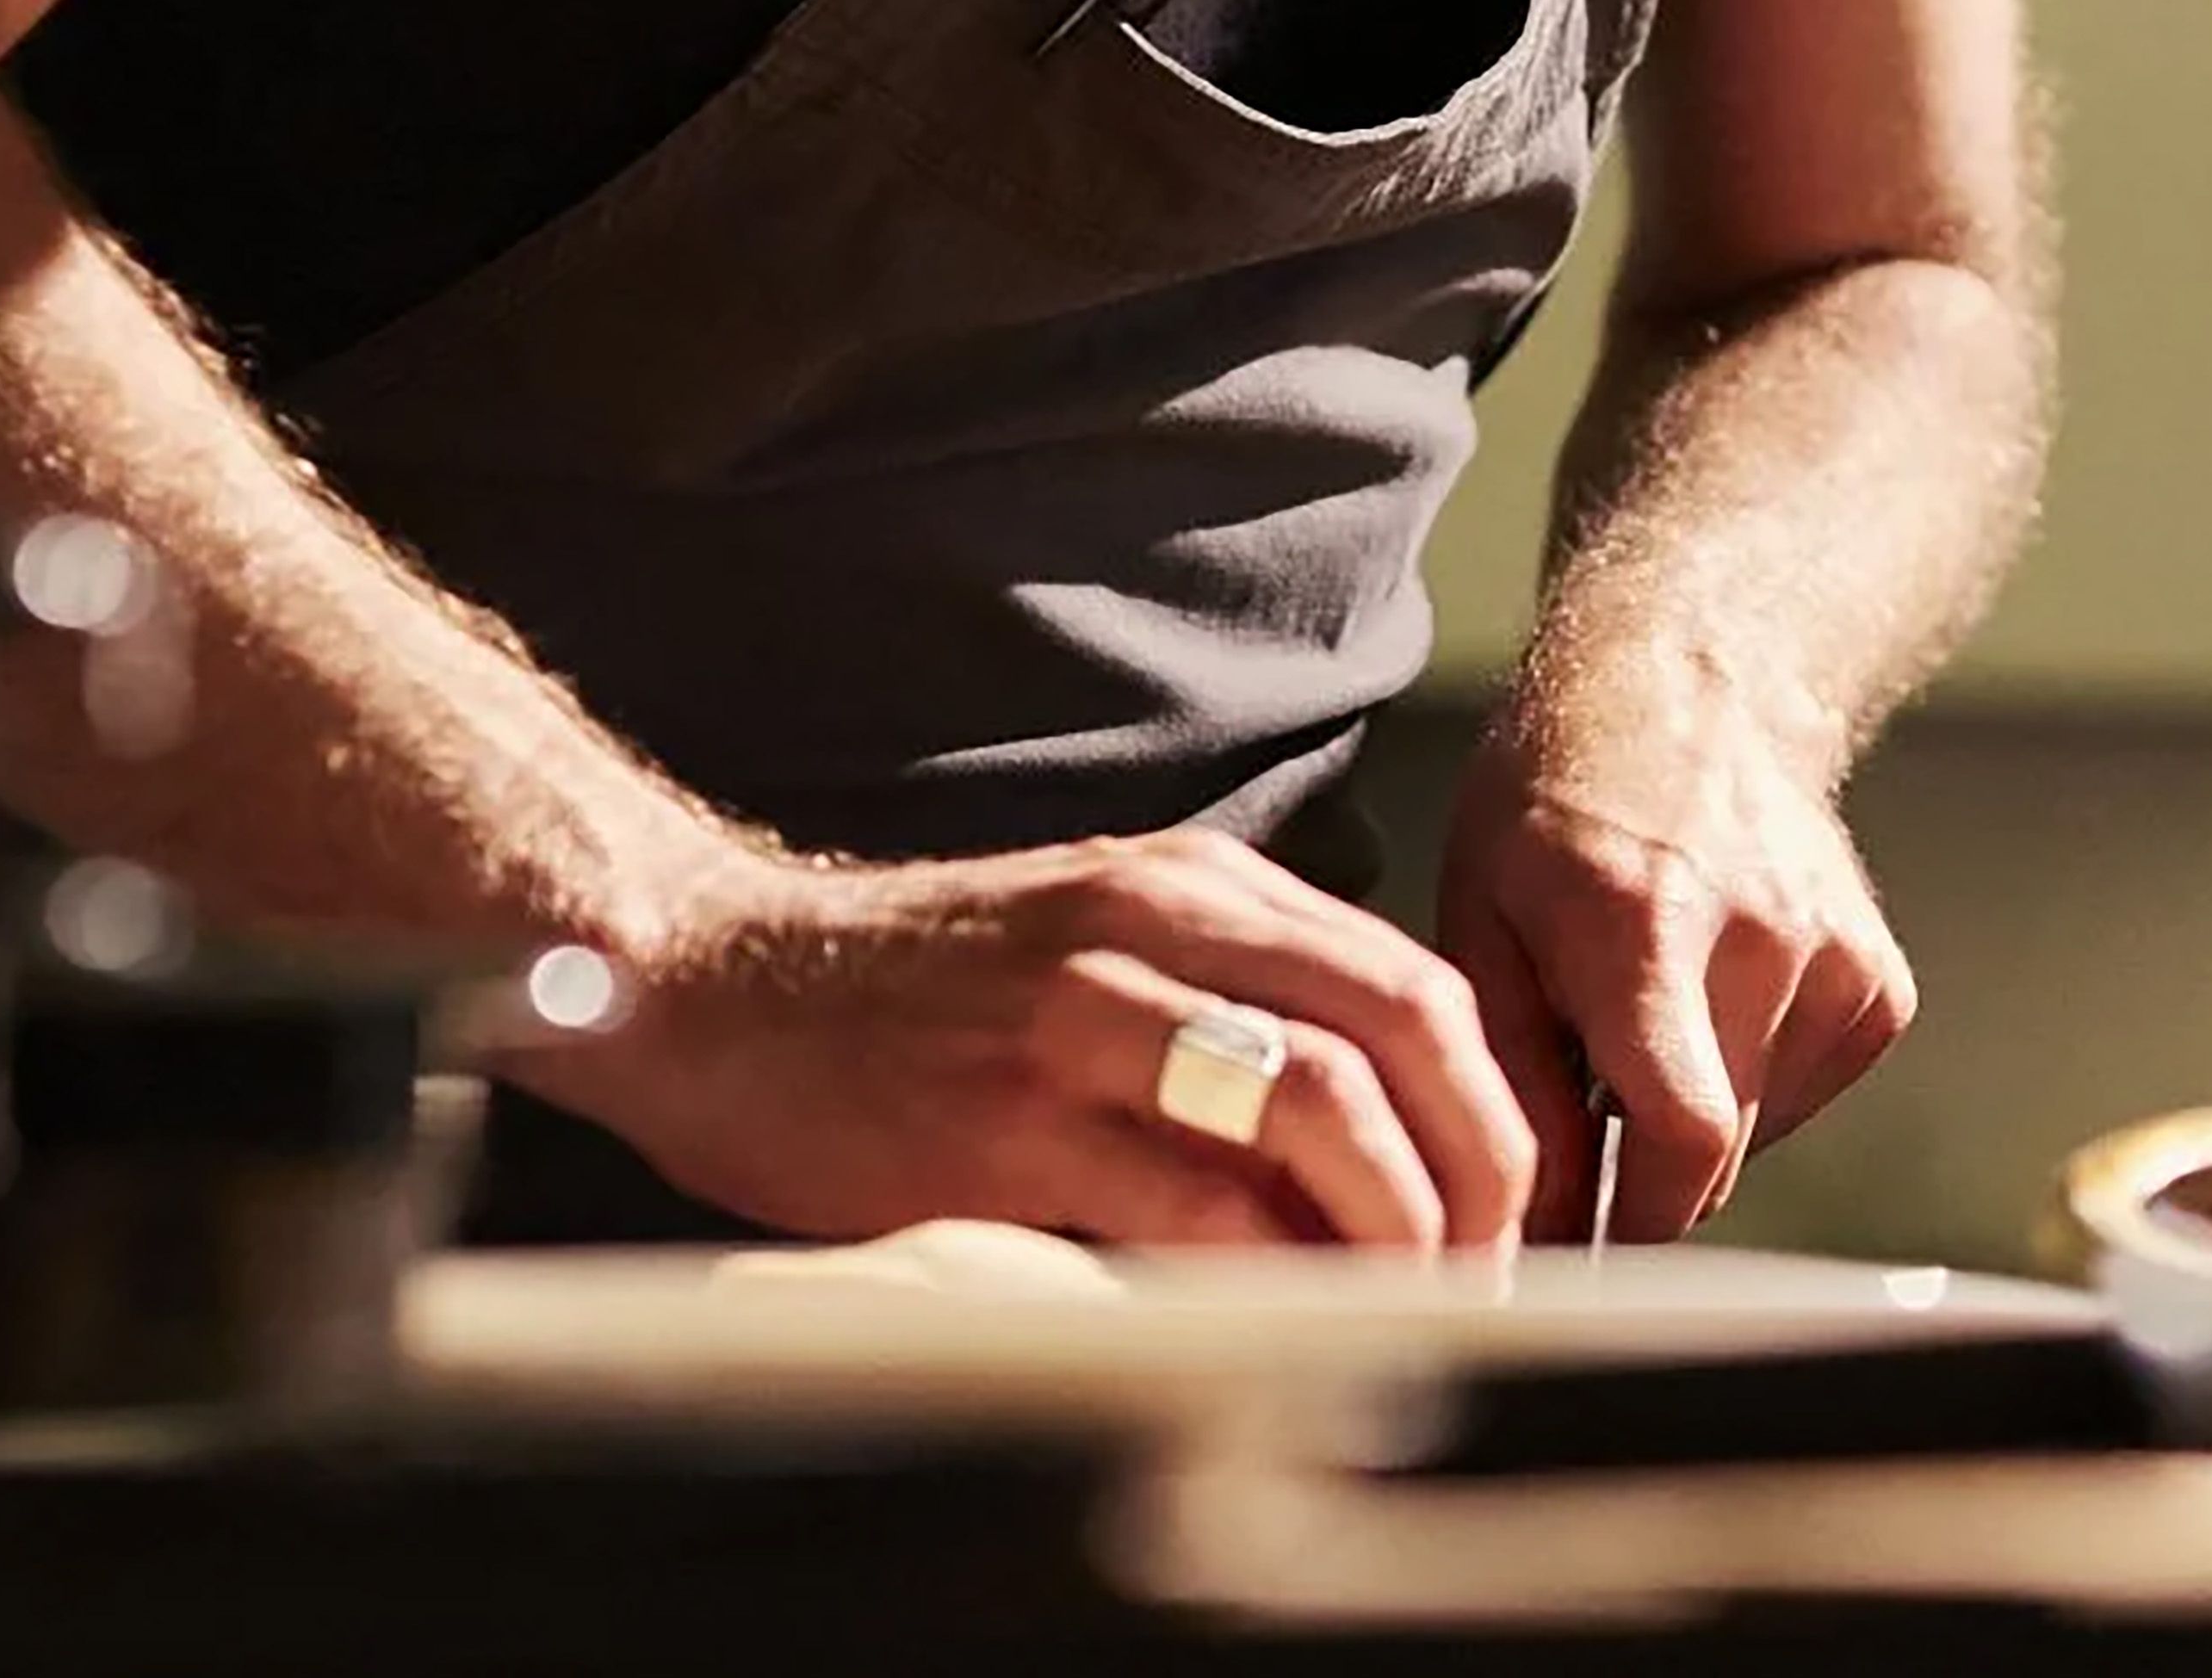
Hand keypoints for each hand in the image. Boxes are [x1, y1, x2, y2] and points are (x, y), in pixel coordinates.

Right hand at [539, 827, 1537, 1252]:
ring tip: (1404, 1309)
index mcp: (1192, 887)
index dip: (1488, 1112)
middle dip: (1477, 1169)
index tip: (1497, 1219)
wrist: (714, 985)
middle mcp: (1154, 928)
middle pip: (1404, 1029)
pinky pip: (1190, 1205)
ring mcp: (1081, 1020)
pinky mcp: (1006, 1124)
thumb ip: (1228, 1000)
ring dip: (1394, 1226)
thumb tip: (1381, 1132)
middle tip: (1483, 1276)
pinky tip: (1279, 1323)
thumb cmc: (919, 988)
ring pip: (1318, 1106)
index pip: (1413, 983)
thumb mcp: (1097, 942)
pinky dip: (1268, 1276)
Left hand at [1437, 672, 1915, 1242]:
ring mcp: (1838, 957)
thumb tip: (1539, 1215)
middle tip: (1582, 1099)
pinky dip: (1752, 1080)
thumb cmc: (1559, 803)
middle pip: (1714, 1151)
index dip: (1630, 1217)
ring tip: (1647, 1013)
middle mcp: (1763, 938)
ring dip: (1695, 1113)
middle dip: (1638, 1165)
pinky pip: (1806, 1092)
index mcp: (1647, 924)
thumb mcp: (1482, 915)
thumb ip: (1510, 1069)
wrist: (1692, 691)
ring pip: (1759, 1129)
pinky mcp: (1881, 983)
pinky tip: (1713, 998)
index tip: (1579, 1242)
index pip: (1682, 1134)